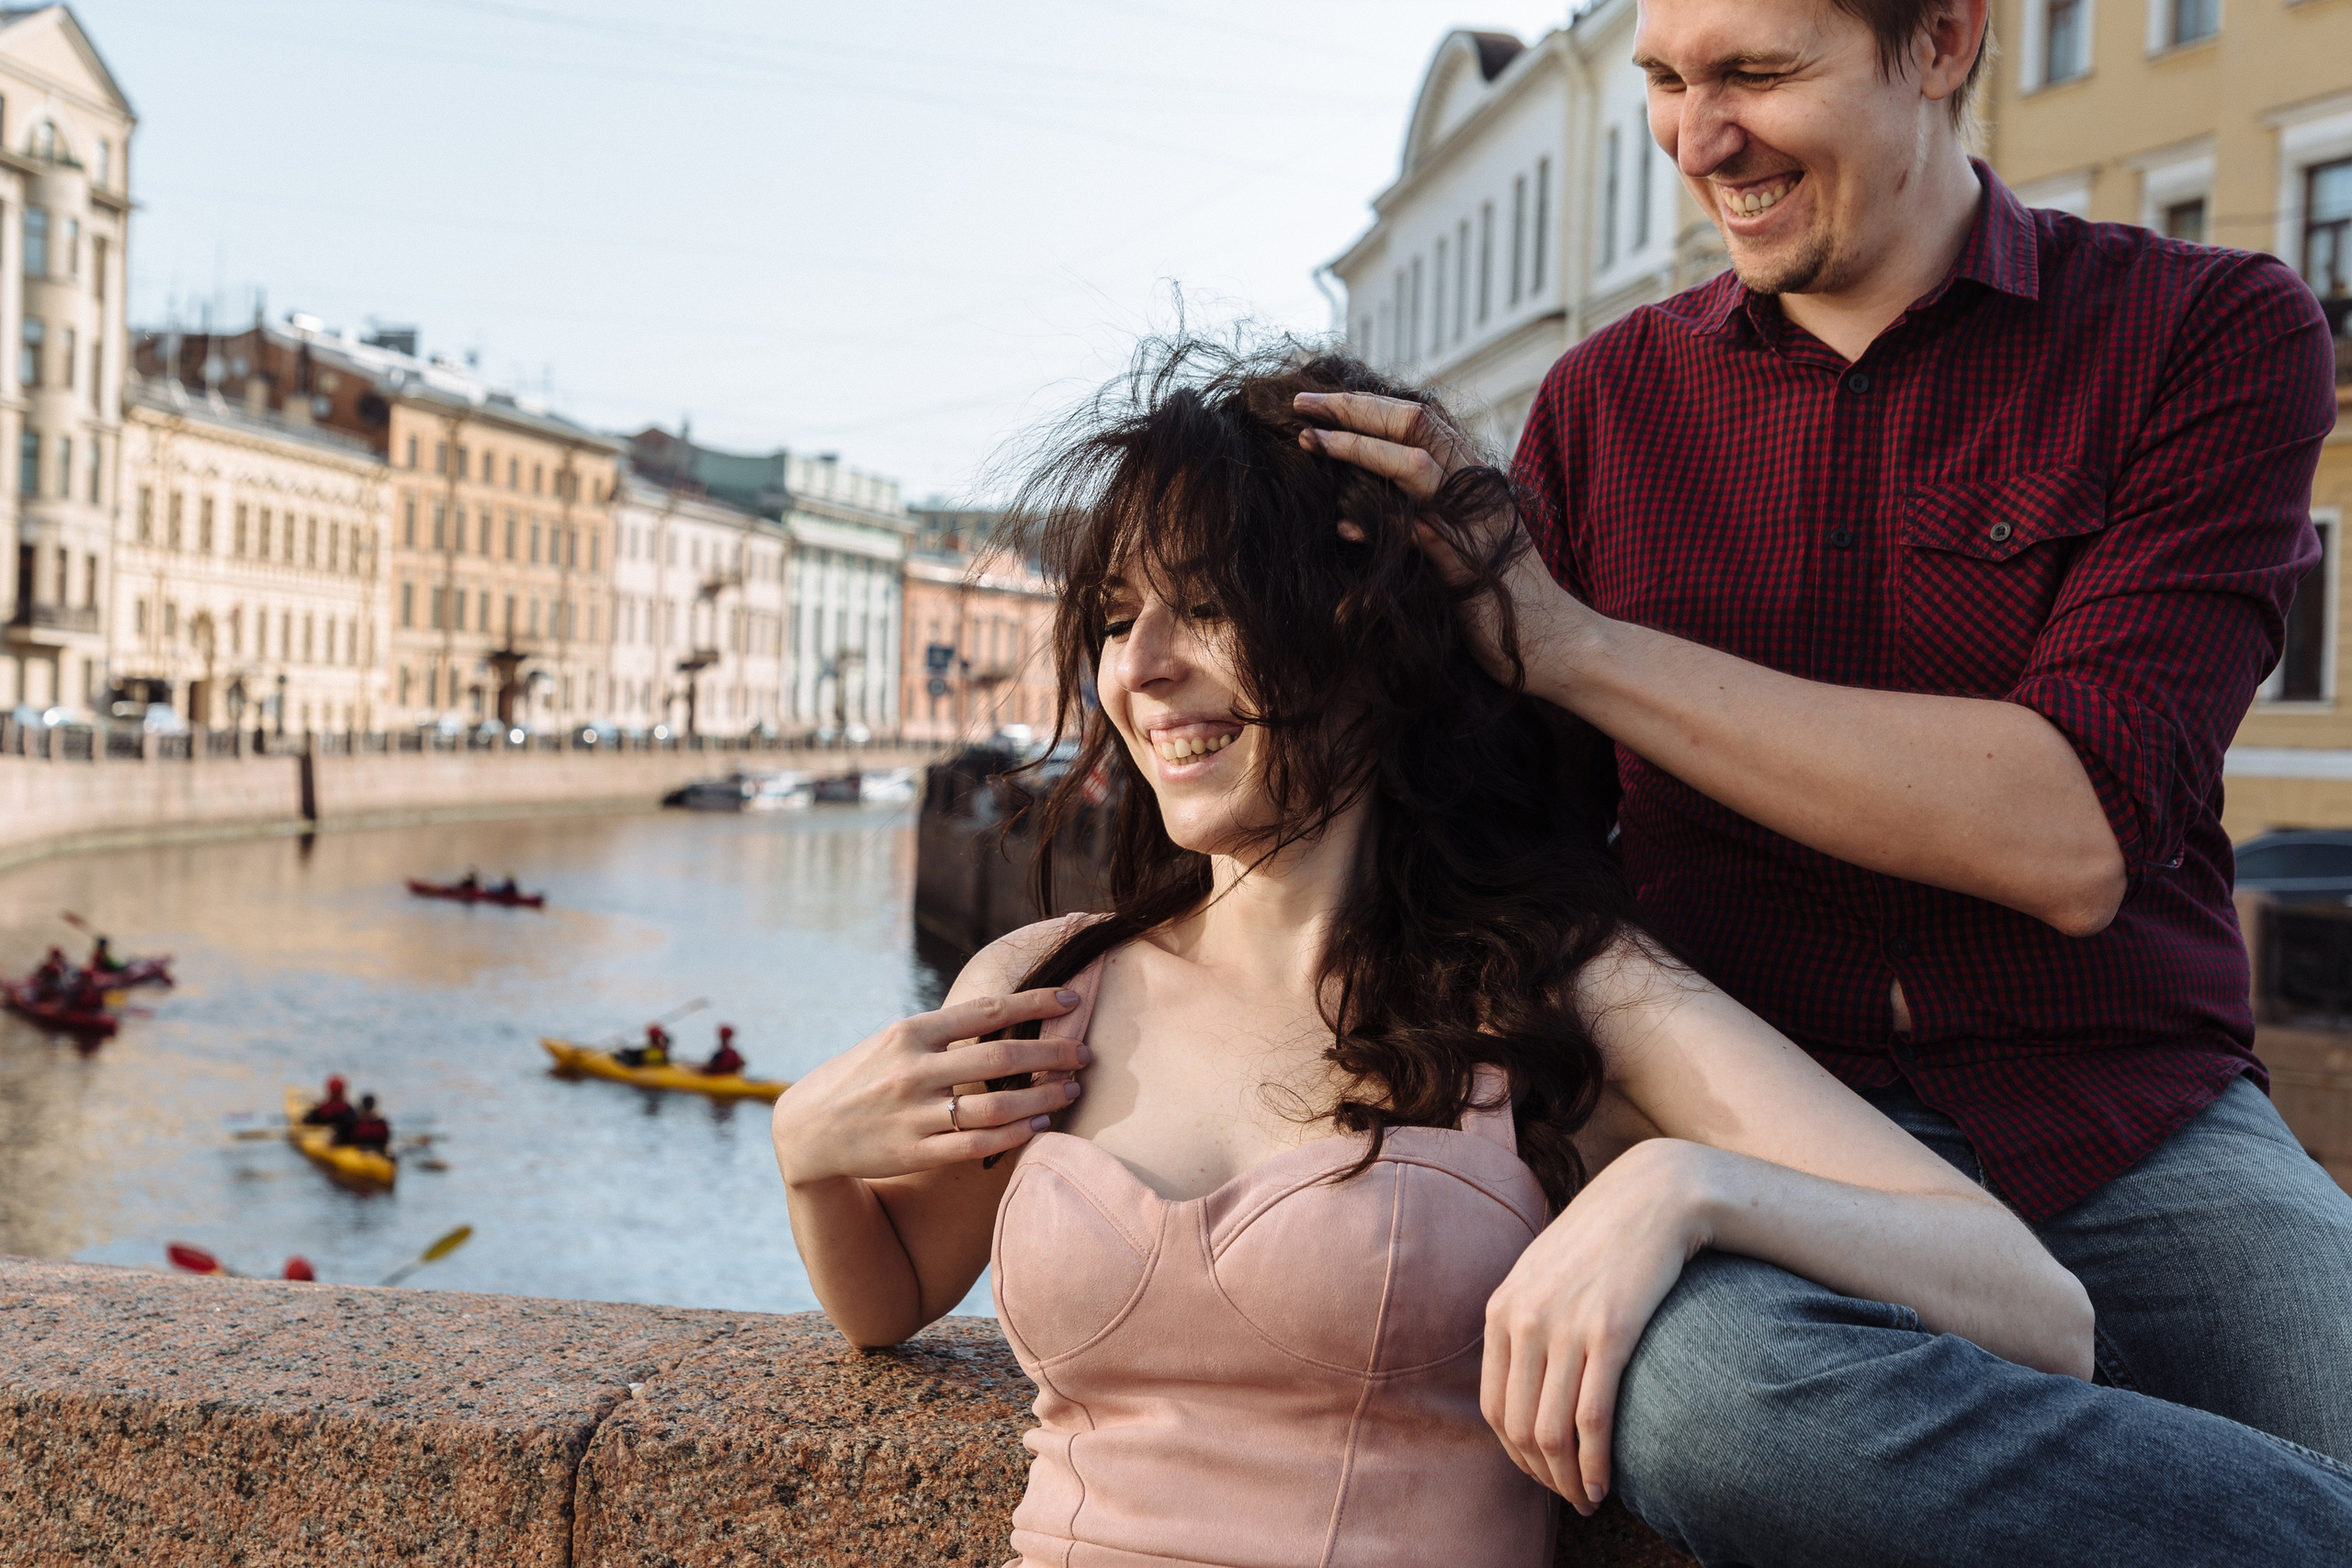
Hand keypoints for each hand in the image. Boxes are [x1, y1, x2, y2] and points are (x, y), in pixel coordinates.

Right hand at [771, 989, 1091, 1188]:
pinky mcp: (913, 1152)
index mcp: (911, 1033)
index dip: (1034, 1004)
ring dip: (1041, 1100)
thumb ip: (943, 1032)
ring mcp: (913, 1114)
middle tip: (1086, 1055)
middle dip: (1052, 1056)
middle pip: (1000, 1060)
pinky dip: (1013, 1136)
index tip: (1071, 1000)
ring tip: (1070, 1093)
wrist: (807, 1128)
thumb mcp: (893, 1041)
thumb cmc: (863, 1076)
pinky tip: (1038, 1127)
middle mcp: (913, 1070)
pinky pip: (975, 1145)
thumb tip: (1005, 1016)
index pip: (985, 1012)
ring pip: (995, 1108)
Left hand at [1294, 389, 1590, 692]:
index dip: (1365, 403)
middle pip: (1414, 425)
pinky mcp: (1469, 567)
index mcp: (1472, 476)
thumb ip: (1422, 507)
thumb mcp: (1458, 538)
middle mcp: (1477, 488)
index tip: (1315, 401)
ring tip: (1311, 444)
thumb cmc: (1500, 592)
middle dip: (1353, 410)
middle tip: (1302, 404)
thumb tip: (1361, 492)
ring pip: (1415, 467)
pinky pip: (1423, 535)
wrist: (1552, 641)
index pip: (1417, 418)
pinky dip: (1382, 525)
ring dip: (1359, 450)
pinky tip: (1343, 526)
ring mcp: (1475, 523)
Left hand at [1481, 1139, 1713, 1513]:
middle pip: (1519, 1427)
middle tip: (1568, 1498)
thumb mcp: (1542, 1274)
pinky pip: (1592, 1417)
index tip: (1541, 1475)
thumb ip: (1524, 1320)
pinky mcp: (1610, 1332)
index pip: (1494, 1407)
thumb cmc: (1601, 1238)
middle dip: (1541, 1476)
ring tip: (1586, 1499)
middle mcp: (1523, 1320)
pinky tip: (1605, 1483)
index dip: (1515, 1454)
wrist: (1652, 1195)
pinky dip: (1595, 1462)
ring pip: (1552, 1431)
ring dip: (1567, 1480)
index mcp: (1500, 1310)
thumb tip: (1525, 1383)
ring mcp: (1564, 1326)